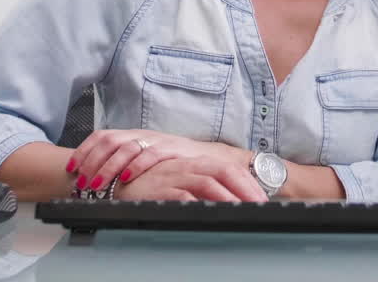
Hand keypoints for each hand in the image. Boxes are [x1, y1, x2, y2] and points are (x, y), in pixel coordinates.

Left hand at [67, 129, 242, 193]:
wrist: (208, 158)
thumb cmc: (173, 161)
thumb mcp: (145, 158)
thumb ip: (124, 162)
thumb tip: (94, 178)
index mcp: (132, 135)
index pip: (101, 136)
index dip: (84, 150)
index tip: (71, 168)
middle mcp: (141, 134)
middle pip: (109, 141)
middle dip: (90, 161)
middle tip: (80, 181)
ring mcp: (156, 140)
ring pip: (125, 148)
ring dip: (107, 167)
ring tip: (96, 184)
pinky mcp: (171, 149)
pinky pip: (149, 155)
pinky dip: (134, 166)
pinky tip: (125, 178)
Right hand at [113, 156, 267, 202]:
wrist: (115, 183)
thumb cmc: (150, 185)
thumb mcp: (180, 182)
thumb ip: (202, 189)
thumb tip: (230, 202)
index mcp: (194, 163)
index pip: (228, 169)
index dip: (248, 183)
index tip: (262, 199)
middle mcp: (187, 166)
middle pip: (224, 171)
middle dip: (246, 188)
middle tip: (261, 206)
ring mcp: (174, 176)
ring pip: (209, 182)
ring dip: (230, 197)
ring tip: (244, 211)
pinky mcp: (161, 189)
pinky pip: (186, 195)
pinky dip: (202, 204)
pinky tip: (214, 214)